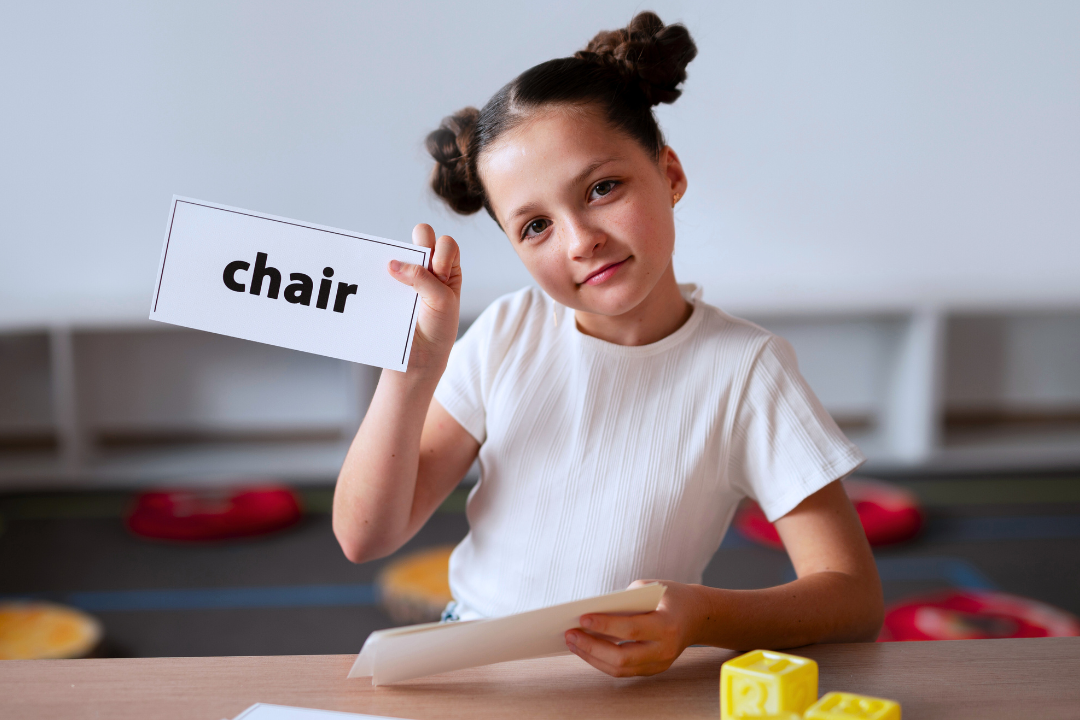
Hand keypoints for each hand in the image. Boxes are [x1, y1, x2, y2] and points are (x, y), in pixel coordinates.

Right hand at [388, 224, 461, 373]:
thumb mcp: (441, 301)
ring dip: (398, 259)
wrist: (419, 356)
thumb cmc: (439, 328)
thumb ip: (424, 279)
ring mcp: (408, 276)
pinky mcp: (390, 286)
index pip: (445, 243)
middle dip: (420, 245)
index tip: (439, 277)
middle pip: (423, 237)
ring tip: (397, 279)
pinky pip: (383, 271)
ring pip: (401, 252)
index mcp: (448, 269)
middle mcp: (429, 268)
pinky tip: (382, 283)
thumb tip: (392, 263)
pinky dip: (381, 273)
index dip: (440, 253)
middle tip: (419, 271)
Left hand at [565, 580, 702, 677]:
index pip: (631, 629)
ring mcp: (660, 663)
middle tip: (570, 635)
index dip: (605, 626)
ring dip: (592, 657)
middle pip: (623, 657)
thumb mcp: (650, 588)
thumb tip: (591, 614)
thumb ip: (624, 601)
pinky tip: (586, 649)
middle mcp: (665, 649)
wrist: (698, 615)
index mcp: (667, 625)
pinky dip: (602, 661)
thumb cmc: (670, 597)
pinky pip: (624, 670)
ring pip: (620, 669)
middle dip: (592, 647)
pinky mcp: (654, 669)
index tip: (582, 618)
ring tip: (573, 643)